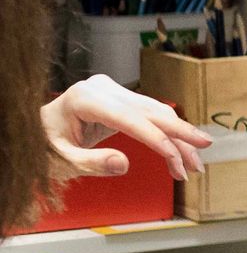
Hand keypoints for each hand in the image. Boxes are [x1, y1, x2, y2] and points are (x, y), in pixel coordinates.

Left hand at [41, 75, 209, 181]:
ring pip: (155, 112)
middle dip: (179, 134)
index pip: (131, 119)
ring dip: (178, 138)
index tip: (177, 160)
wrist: (37, 128)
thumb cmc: (42, 144)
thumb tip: (124, 164)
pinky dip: (166, 133)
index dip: (158, 140)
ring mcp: (113, 90)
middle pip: (150, 111)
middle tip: (203, 152)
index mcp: (85, 99)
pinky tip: (180, 151)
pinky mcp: (120, 98)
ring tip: (194, 163)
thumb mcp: (60, 159)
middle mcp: (103, 88)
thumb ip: (90, 162)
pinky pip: (149, 115)